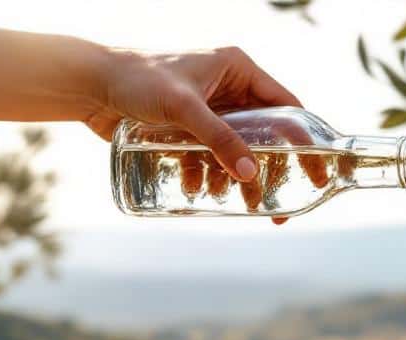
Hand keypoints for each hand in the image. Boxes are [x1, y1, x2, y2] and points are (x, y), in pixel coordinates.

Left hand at [84, 46, 299, 182]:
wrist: (89, 85)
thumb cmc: (136, 80)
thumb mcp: (184, 108)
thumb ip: (219, 139)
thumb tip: (250, 174)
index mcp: (239, 69)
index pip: (286, 107)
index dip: (304, 141)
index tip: (315, 171)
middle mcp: (228, 87)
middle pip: (263, 135)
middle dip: (264, 171)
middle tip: (269, 205)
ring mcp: (208, 108)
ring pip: (235, 150)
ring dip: (233, 178)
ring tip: (226, 199)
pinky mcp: (187, 126)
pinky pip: (209, 155)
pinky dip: (207, 174)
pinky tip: (197, 189)